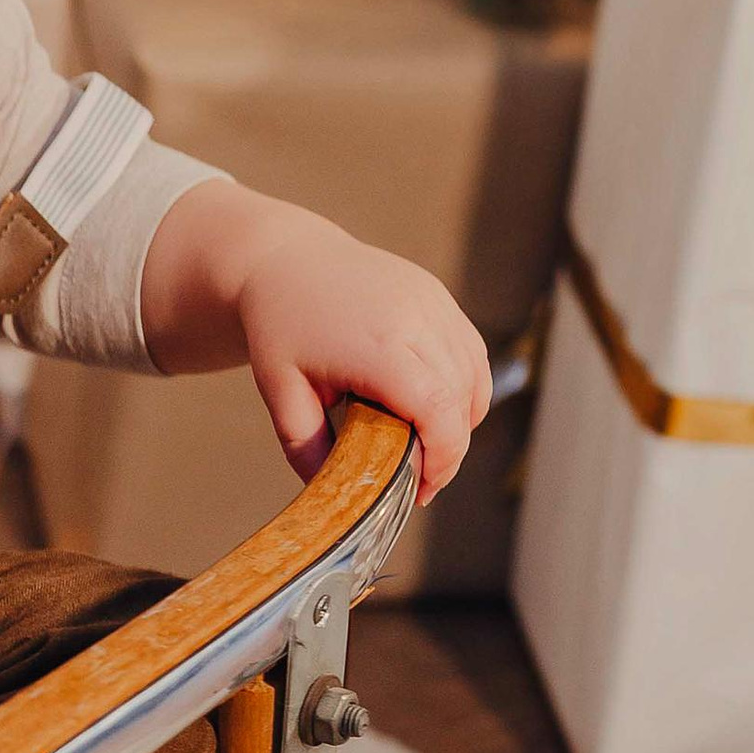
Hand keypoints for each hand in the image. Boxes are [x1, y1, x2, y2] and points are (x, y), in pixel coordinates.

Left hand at [231, 219, 490, 504]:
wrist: (284, 257)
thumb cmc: (280, 324)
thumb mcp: (280, 390)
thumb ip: (305, 446)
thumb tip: (332, 494)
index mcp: (377, 344)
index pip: (437, 409)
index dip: (443, 457)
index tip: (423, 488)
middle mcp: (416, 318)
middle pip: (461, 399)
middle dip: (450, 449)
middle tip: (421, 480)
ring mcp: (432, 302)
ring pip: (474, 376)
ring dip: (461, 419)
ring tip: (427, 445)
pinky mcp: (437, 295)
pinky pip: (470, 351)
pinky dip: (465, 386)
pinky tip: (436, 408)